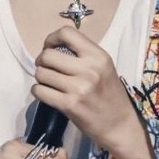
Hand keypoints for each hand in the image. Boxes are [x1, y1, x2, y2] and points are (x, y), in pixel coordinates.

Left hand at [32, 25, 137, 152]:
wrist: (120, 125)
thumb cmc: (110, 95)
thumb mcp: (104, 68)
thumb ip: (82, 55)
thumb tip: (53, 47)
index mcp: (98, 56)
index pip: (67, 33)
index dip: (51, 38)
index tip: (50, 48)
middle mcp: (89, 69)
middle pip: (48, 55)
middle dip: (42, 61)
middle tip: (47, 68)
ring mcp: (78, 88)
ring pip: (41, 73)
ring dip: (41, 77)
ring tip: (49, 83)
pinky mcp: (69, 105)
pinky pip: (40, 91)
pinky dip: (39, 91)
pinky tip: (47, 93)